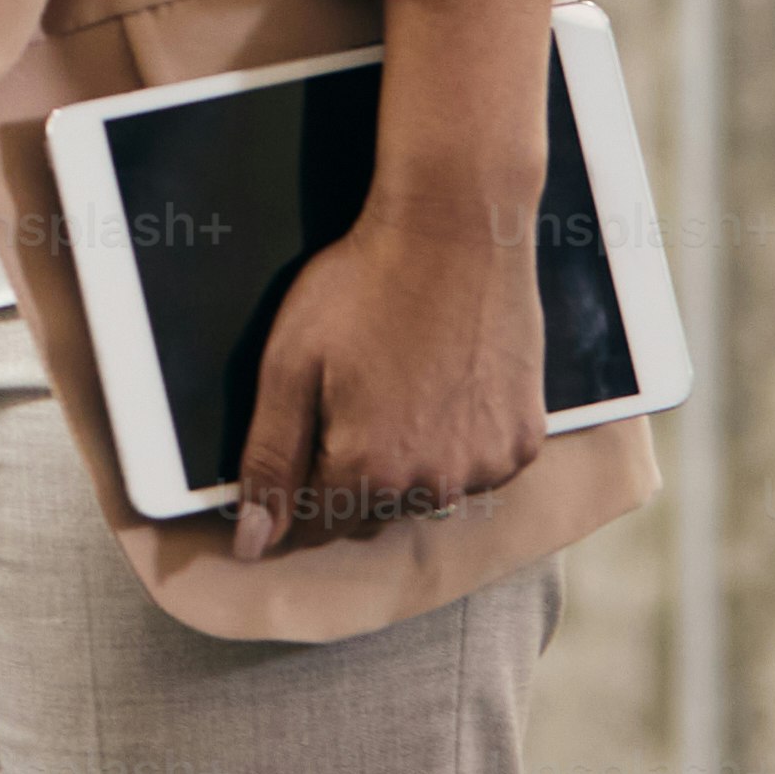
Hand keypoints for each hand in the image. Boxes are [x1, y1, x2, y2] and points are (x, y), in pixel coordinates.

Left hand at [227, 203, 545, 559]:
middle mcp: (432, 485)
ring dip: (410, 461)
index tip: (310, 431)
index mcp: (367, 471)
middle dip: (354, 471)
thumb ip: (269, 461)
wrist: (454, 230)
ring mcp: (485, 466)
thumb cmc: (363, 286)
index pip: (316, 521)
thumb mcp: (289, 365)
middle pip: (374, 511)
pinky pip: (479, 469)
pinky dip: (460, 443)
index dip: (300, 480)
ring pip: (429, 493)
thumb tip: (251, 543)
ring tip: (402, 386)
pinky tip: (447, 388)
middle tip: (356, 393)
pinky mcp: (523, 442)